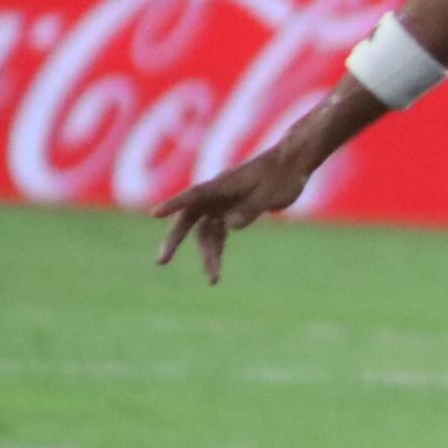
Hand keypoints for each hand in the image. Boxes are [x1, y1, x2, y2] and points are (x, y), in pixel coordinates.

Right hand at [151, 148, 309, 282]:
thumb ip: (250, 208)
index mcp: (222, 184)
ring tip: (212, 280)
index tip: (154, 214)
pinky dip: (217, 249)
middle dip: (174, 240)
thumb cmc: (282, 176)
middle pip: (188, 219)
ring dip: (207, 255)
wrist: (293, 167)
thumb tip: (228, 226)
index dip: (173, 204)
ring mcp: (223, 204)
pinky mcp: (233, 212)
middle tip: (161, 262)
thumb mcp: (270, 193)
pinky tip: (215, 268)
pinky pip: (219, 234)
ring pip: (206, 233)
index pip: (193, 195)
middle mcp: (217, 195)